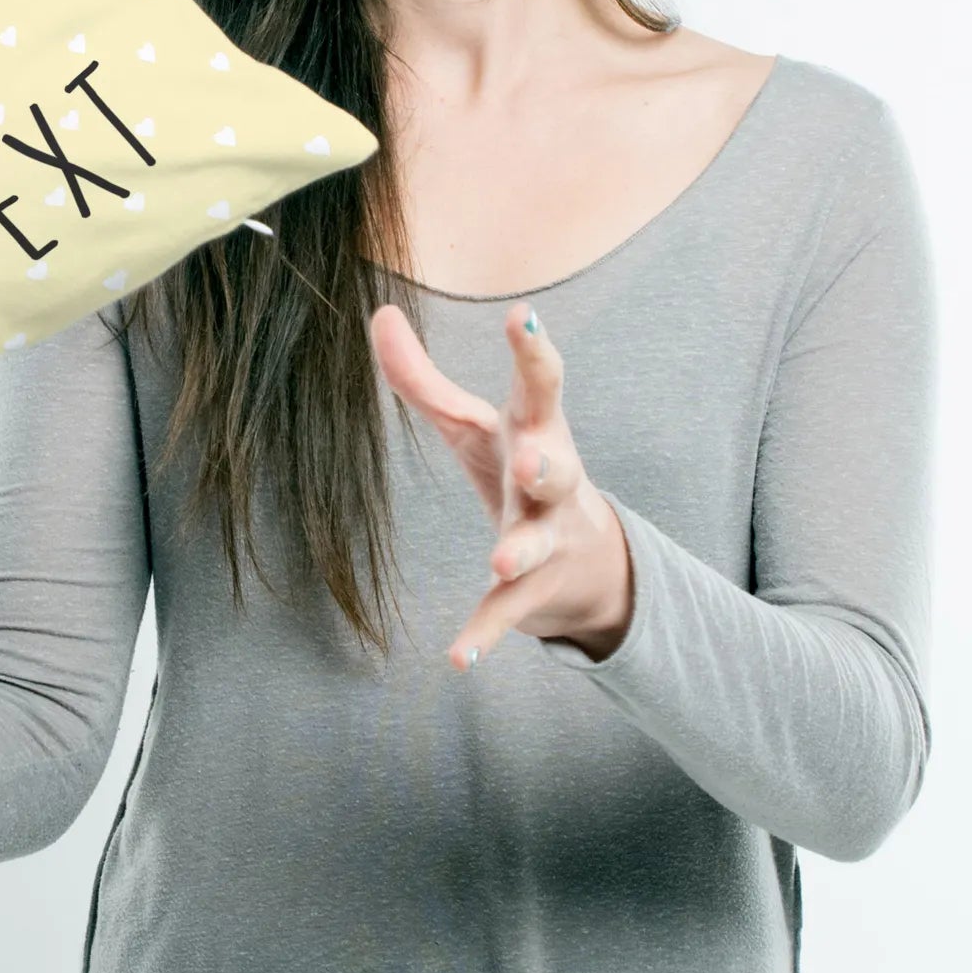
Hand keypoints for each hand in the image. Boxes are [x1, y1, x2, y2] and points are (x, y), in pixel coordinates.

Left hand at [368, 300, 633, 670]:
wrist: (592, 563)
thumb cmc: (520, 468)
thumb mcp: (472, 423)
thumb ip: (421, 376)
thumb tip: (379, 312)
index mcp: (537, 431)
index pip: (540, 385)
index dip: (533, 350)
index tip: (523, 316)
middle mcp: (552, 483)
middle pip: (558, 466)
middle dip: (546, 462)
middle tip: (532, 457)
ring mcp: (549, 539)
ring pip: (537, 543)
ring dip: (519, 551)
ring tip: (499, 563)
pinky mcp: (533, 592)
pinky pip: (508, 614)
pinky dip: (484, 635)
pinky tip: (457, 659)